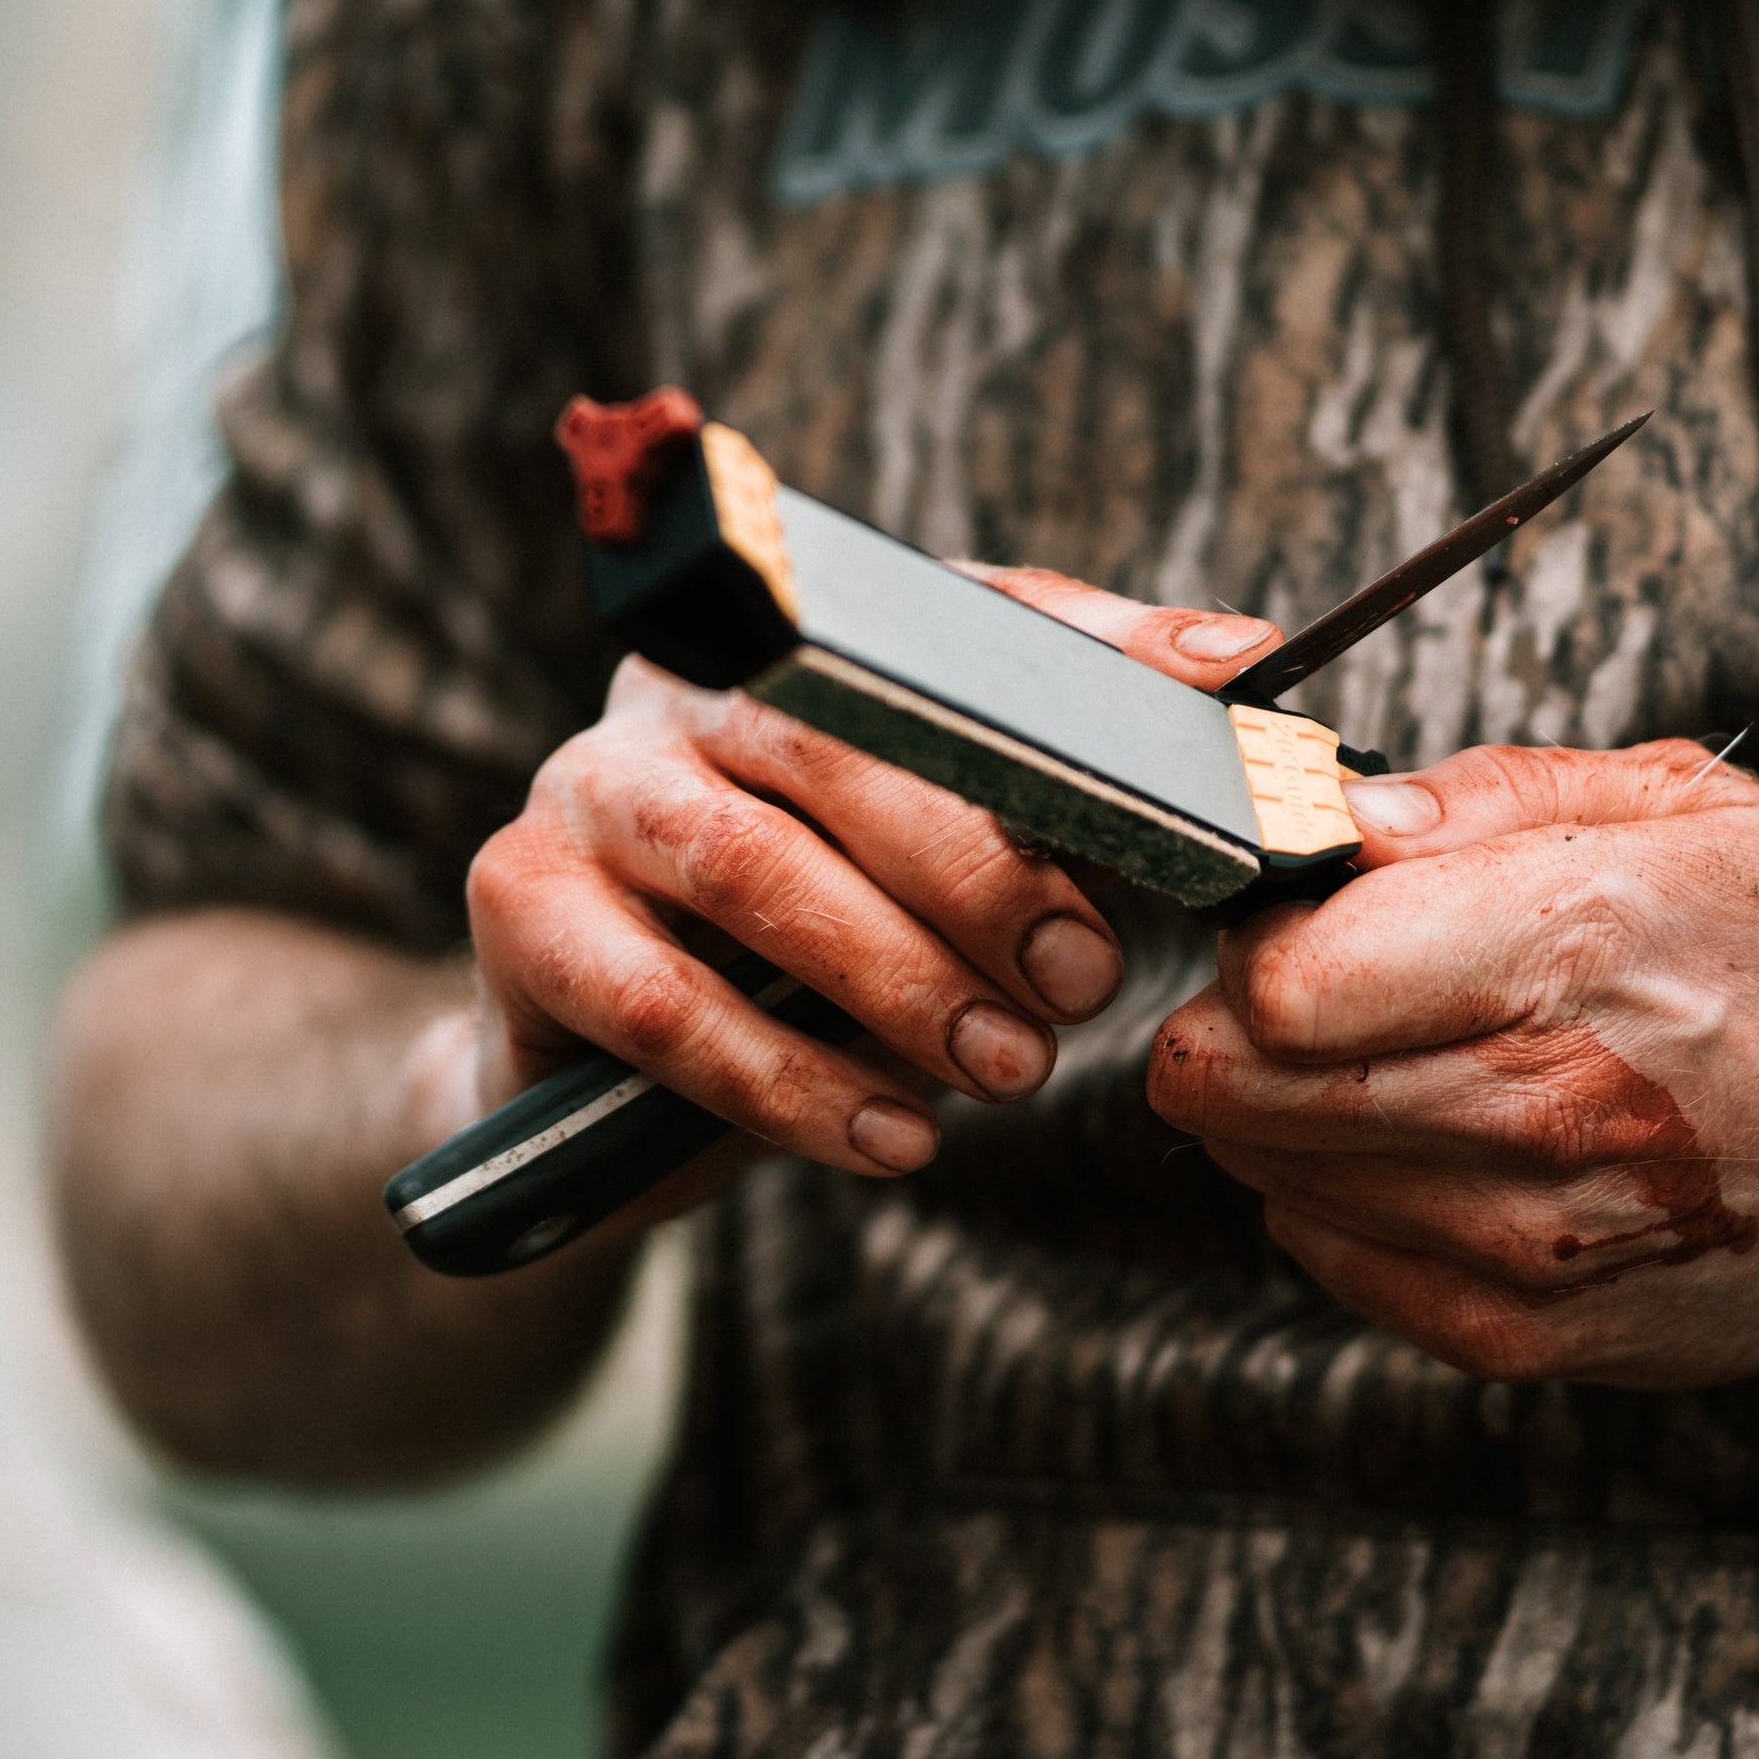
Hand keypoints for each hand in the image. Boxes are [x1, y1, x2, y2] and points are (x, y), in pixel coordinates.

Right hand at [458, 574, 1281, 1196]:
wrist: (615, 1081)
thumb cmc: (817, 945)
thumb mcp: (949, 854)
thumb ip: (1076, 757)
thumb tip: (1240, 669)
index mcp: (796, 636)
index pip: (948, 620)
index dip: (1079, 674)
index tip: (1194, 771)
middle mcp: (679, 683)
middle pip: (839, 741)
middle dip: (981, 873)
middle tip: (1082, 986)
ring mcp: (583, 782)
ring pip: (750, 869)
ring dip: (895, 982)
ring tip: (1005, 1074)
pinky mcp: (518, 903)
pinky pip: (663, 998)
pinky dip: (789, 1081)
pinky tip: (893, 1137)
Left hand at [1151, 740, 1758, 1388]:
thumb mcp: (1692, 808)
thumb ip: (1490, 795)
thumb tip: (1341, 818)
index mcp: (1578, 949)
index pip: (1280, 980)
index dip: (1263, 929)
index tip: (1301, 910)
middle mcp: (1543, 1112)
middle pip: (1236, 1083)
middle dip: (1243, 1017)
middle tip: (1332, 983)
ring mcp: (1528, 1244)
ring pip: (1264, 1169)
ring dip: (1292, 1104)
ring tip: (1410, 1057)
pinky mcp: (1522, 1334)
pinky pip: (1325, 1250)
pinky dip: (1343, 1190)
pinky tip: (1447, 1141)